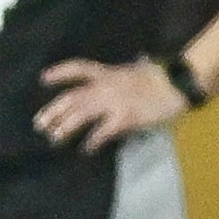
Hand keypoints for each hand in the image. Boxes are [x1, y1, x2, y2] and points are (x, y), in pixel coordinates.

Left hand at [35, 56, 188, 153]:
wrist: (178, 83)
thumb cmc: (159, 78)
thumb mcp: (133, 71)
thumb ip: (117, 77)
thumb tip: (110, 81)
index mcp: (107, 73)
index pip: (78, 68)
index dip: (60, 73)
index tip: (43, 79)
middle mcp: (105, 86)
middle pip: (72, 98)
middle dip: (53, 111)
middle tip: (40, 125)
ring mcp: (114, 102)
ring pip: (80, 114)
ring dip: (65, 127)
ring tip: (55, 138)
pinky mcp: (124, 117)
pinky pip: (102, 132)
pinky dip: (92, 142)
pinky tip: (87, 149)